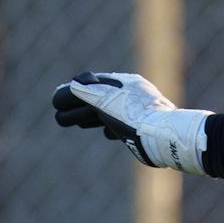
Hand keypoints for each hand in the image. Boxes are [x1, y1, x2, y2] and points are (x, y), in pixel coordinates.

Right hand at [53, 70, 206, 173]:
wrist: (166, 138)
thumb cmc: (135, 118)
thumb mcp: (106, 101)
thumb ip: (88, 92)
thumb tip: (72, 86)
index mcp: (124, 84)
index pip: (92, 85)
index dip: (71, 93)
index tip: (57, 100)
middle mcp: (133, 95)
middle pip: (100, 99)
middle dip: (78, 108)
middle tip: (60, 117)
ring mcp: (141, 112)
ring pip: (111, 113)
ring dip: (91, 117)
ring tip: (77, 124)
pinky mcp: (147, 130)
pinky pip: (124, 125)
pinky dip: (110, 128)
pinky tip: (105, 134)